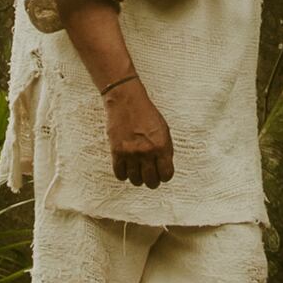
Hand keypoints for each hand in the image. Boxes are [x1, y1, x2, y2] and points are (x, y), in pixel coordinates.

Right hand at [103, 73, 174, 187]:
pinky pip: (120, 174)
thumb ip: (165, 150)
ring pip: (135, 180)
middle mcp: (147, 152)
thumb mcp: (163, 130)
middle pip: (151, 181)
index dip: (164, 177)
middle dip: (152, 181)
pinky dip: (124, 174)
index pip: (166, 175)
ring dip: (137, 178)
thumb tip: (163, 170)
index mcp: (162, 146)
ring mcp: (131, 153)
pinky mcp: (116, 152)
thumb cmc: (147, 114)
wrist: (126, 101)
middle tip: (149, 176)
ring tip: (137, 171)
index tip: (161, 174)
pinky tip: (127, 168)